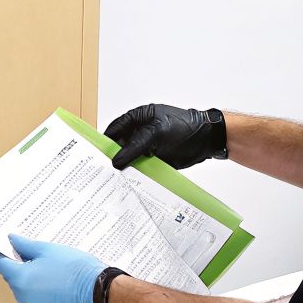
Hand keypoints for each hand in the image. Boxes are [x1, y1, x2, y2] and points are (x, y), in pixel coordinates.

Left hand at [0, 234, 104, 302]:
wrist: (98, 292)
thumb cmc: (74, 268)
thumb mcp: (48, 250)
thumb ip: (25, 245)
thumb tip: (12, 240)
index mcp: (21, 279)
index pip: (2, 265)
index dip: (1, 253)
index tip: (5, 244)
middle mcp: (24, 296)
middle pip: (12, 277)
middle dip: (17, 264)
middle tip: (27, 250)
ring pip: (24, 289)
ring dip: (28, 277)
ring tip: (43, 263)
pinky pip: (36, 297)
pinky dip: (38, 288)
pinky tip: (52, 278)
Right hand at [103, 104, 225, 169]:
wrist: (206, 140)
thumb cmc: (184, 126)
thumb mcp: (156, 132)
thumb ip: (135, 146)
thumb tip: (117, 160)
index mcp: (136, 119)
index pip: (114, 130)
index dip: (104, 142)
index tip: (96, 156)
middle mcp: (139, 133)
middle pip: (119, 147)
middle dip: (113, 158)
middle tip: (104, 171)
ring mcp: (146, 148)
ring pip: (129, 160)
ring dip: (125, 169)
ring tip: (115, 180)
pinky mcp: (153, 161)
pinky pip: (140, 169)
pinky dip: (136, 176)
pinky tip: (131, 183)